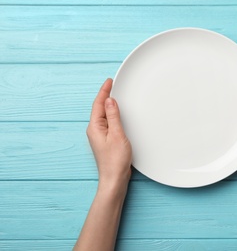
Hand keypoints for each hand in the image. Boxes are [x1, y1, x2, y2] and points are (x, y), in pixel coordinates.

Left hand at [86, 78, 131, 194]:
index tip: (109, 81)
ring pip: (103, 115)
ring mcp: (100, 136)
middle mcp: (95, 130)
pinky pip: (108, 122)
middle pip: (99, 108)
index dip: (104, 91)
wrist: (114, 178)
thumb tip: (110, 100)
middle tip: (112, 84)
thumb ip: (113, 117)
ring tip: (115, 95)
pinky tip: (117, 114)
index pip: (98, 104)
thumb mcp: (117, 134)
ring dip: (109, 104)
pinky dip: (112, 114)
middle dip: (105, 95)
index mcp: (95, 127)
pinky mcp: (106, 140)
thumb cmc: (115, 160)